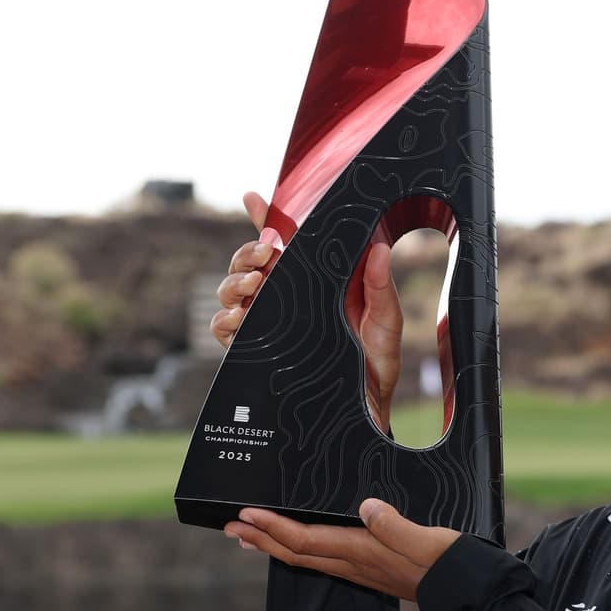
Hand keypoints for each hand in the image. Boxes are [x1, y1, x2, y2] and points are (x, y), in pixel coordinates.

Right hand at [209, 191, 404, 432]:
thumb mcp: (386, 324)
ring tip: (253, 284)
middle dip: (247, 253)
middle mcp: (287, 300)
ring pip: (231, 291)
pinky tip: (241, 316)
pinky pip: (225, 330)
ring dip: (234, 281)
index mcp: (316, 284)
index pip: (286, 246)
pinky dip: (225, 318)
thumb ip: (380, 287)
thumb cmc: (377, 367)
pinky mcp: (257, 351)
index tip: (254, 199)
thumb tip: (377, 247)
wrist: (366, 411)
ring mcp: (269, 325)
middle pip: (249, 264)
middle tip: (264, 256)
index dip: (267, 220)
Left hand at [224, 499, 459, 601]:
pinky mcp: (367, 569)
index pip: (305, 539)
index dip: (273, 527)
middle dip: (261, 538)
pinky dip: (299, 549)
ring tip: (250, 535)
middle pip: (295, 552)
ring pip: (305, 557)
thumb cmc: (447, 562)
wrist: (464, 588)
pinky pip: (321, 559)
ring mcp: (358, 569)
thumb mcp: (426, 539)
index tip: (246, 514)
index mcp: (361, 552)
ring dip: (274, 545)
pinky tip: (296, 545)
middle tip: (230, 526)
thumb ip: (396, 525)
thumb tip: (367, 506)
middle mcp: (353, 563)